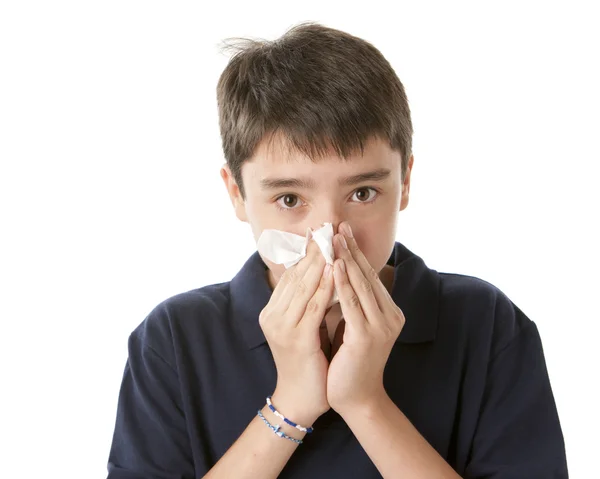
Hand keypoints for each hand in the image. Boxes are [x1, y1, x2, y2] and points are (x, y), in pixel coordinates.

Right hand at [259, 239, 334, 425]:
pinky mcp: (297, 338)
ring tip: (333, 241)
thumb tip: (324, 273)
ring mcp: (283, 327)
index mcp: (272, 311)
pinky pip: (314, 305)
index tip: (320, 233)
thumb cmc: (307, 361)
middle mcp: (273, 315)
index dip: (306, 253)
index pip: (291, 275)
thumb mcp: (304, 326)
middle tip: (327, 228)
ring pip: (304, 286)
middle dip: (314, 251)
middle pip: (296, 275)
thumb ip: (308, 302)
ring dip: (320, 261)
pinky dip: (326, 285)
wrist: (301, 398)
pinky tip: (337, 270)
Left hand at [326, 222, 405, 413]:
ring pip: (360, 285)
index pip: (369, 276)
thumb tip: (336, 274)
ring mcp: (381, 326)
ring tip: (333, 239)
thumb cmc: (350, 362)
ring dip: (345, 259)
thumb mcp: (353, 326)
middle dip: (350, 250)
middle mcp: (390, 316)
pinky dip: (342, 283)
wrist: (356, 398)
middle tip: (337, 226)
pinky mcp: (367, 336)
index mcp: (389, 312)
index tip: (341, 233)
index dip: (355, 254)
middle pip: (367, 275)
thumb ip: (351, 303)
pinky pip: (352, 303)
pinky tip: (334, 266)